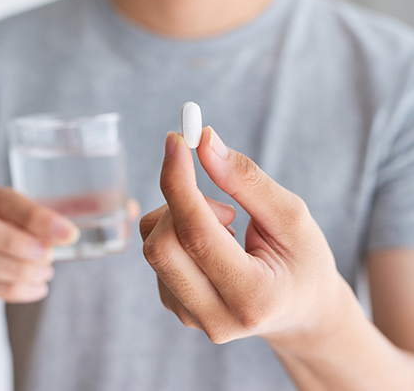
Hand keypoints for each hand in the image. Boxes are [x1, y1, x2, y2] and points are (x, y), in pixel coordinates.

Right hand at [0, 182, 139, 305]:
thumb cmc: (20, 219)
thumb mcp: (38, 207)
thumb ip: (75, 205)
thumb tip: (131, 207)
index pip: (5, 200)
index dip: (36, 218)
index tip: (69, 235)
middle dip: (18, 247)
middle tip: (49, 259)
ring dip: (15, 273)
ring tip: (45, 274)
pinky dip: (10, 291)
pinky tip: (36, 290)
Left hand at [140, 127, 352, 346]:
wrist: (301, 310)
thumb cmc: (304, 260)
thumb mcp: (291, 216)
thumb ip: (246, 180)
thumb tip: (204, 143)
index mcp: (253, 296)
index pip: (196, 234)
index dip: (179, 182)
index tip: (176, 140)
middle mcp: (216, 317)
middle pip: (161, 245)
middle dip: (181, 202)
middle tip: (223, 201)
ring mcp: (191, 317)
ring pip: (154, 247)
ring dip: (182, 218)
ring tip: (228, 227)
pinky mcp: (176, 307)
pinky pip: (157, 254)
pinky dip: (179, 232)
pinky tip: (214, 244)